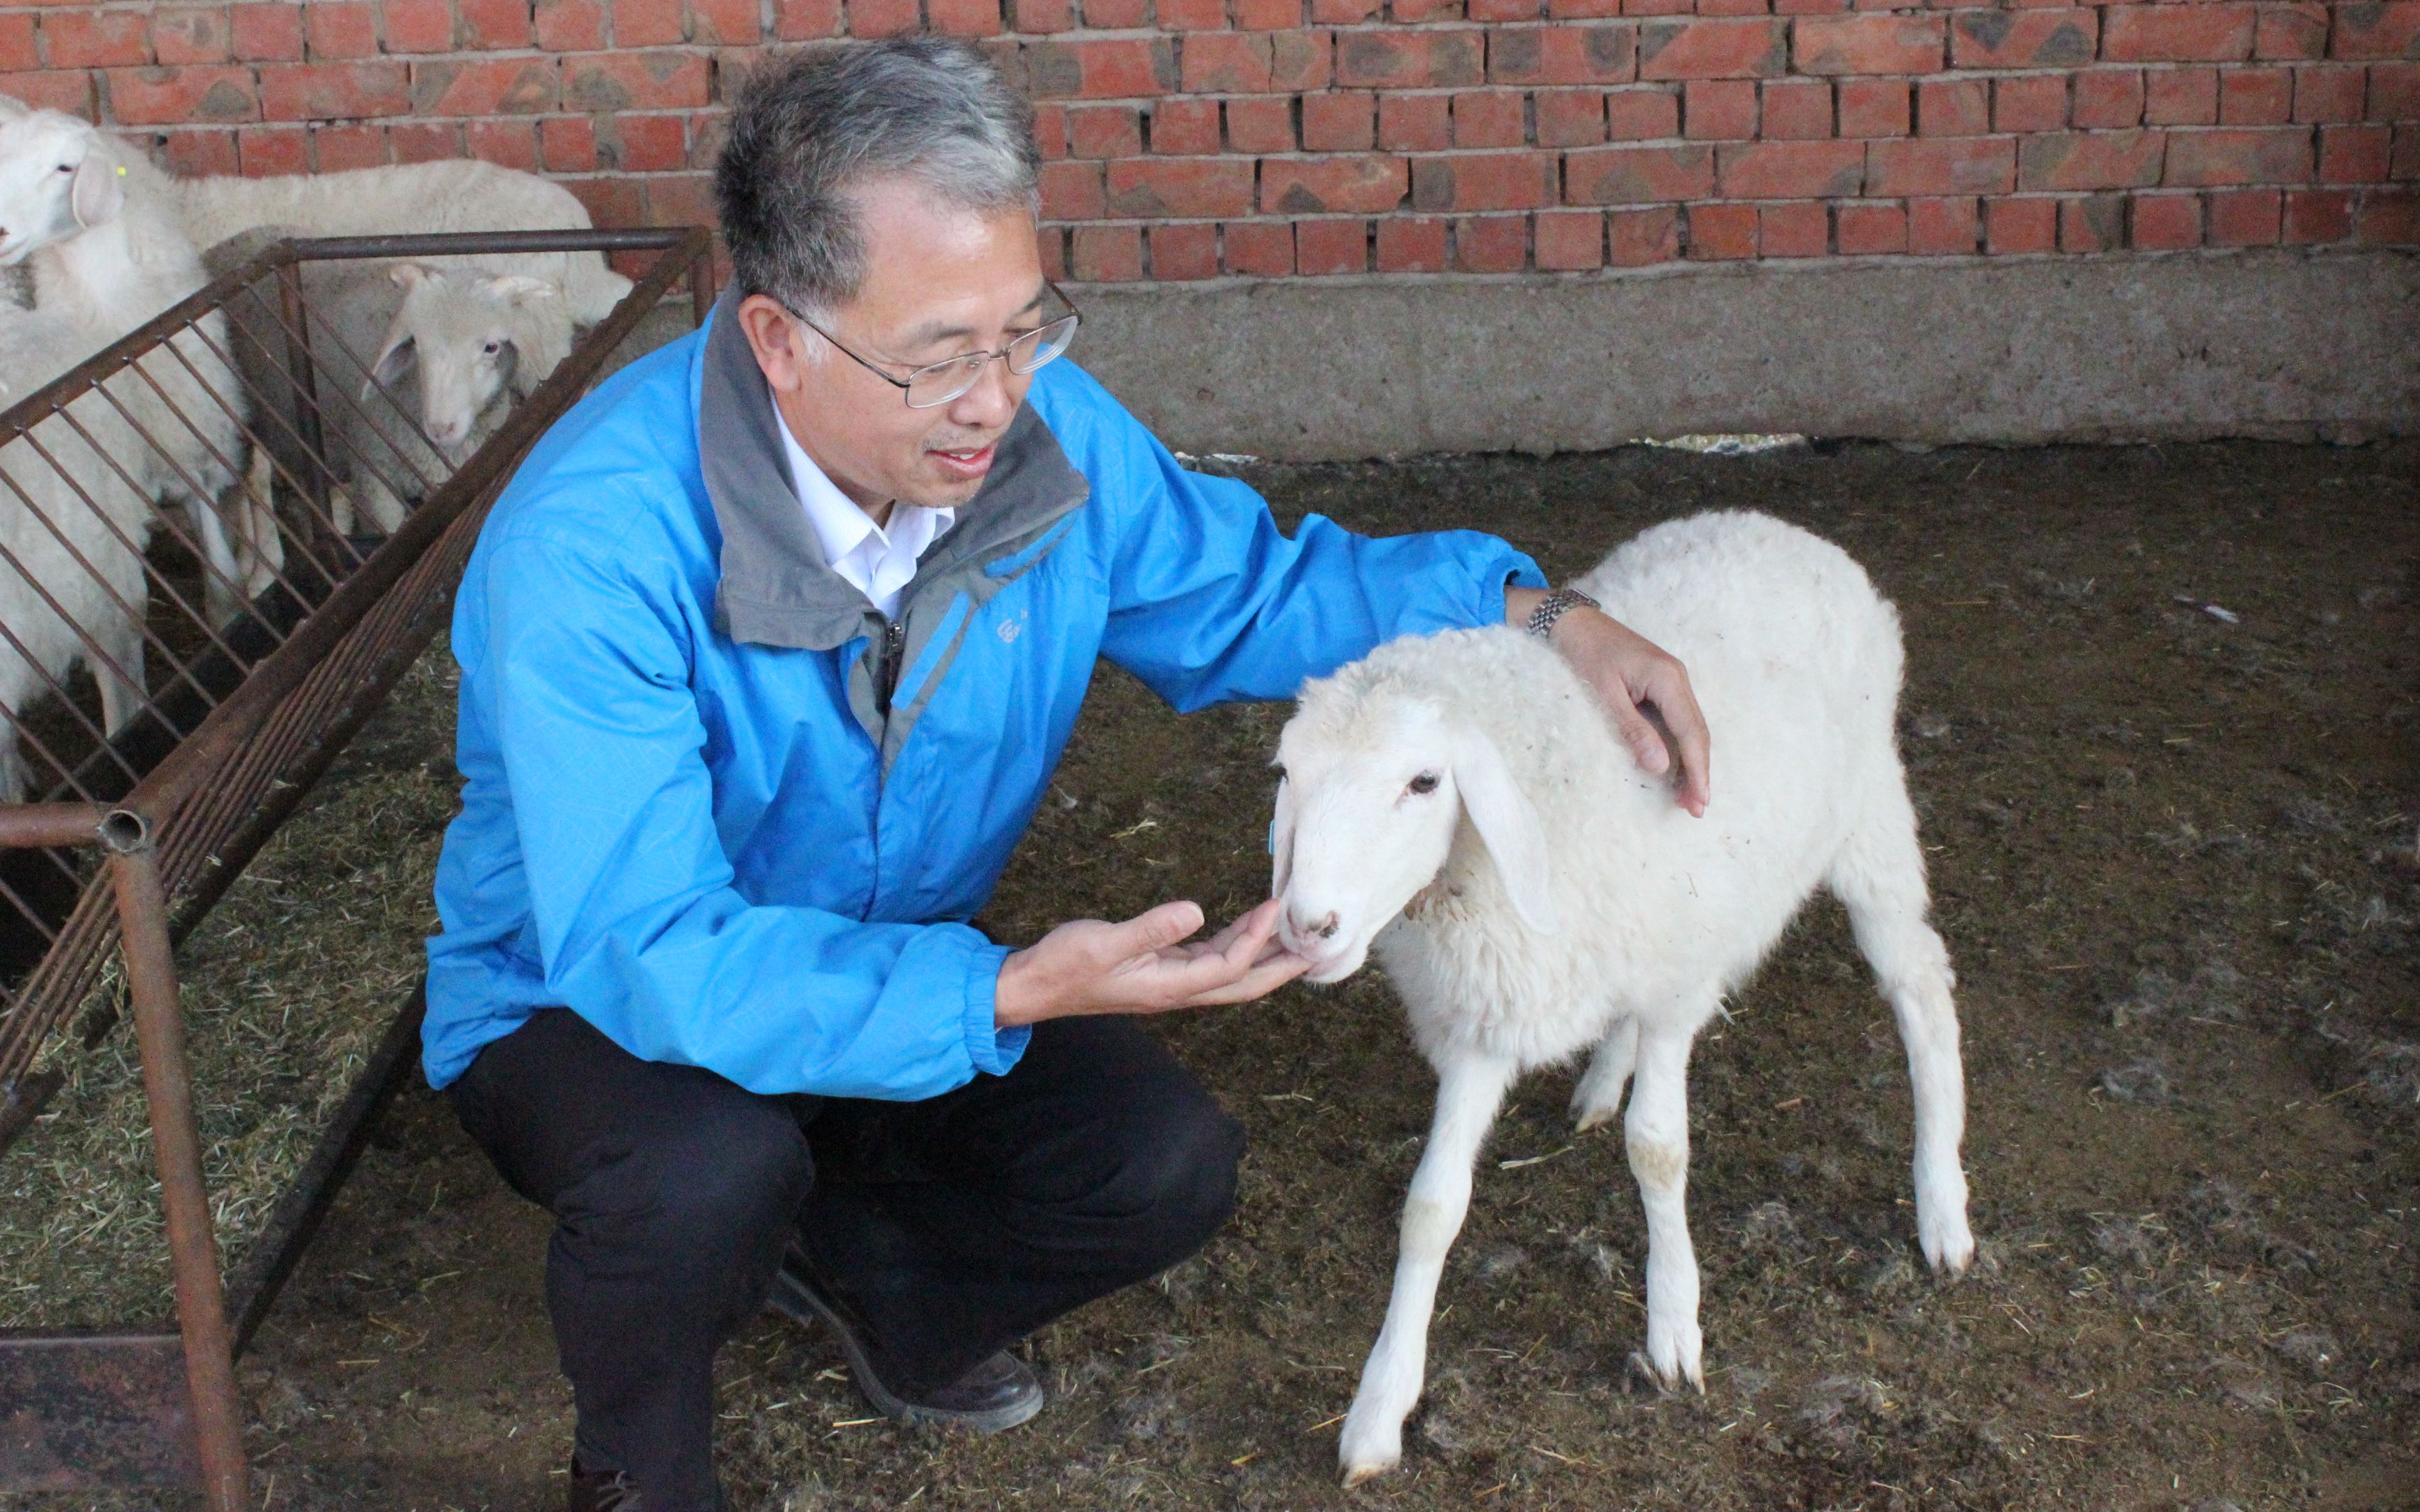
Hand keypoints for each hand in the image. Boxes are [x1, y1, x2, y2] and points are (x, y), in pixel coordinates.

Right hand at [995, 898, 1310, 1028]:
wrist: (1033, 986)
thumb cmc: (1064, 965)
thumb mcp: (1104, 943)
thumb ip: (1150, 929)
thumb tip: (1194, 911)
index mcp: (1168, 987)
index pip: (1228, 966)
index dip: (1255, 939)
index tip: (1276, 908)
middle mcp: (1176, 991)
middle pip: (1243, 984)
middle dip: (1281, 967)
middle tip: (1318, 948)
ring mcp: (1170, 984)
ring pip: (1229, 974)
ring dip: (1261, 955)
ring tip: (1291, 932)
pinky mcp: (1160, 973)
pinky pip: (1209, 963)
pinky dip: (1233, 945)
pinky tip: (1242, 928)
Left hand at [1506, 587, 1711, 816]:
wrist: (1574, 623)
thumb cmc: (1586, 653)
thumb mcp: (1605, 693)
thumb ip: (1633, 730)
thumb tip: (1660, 767)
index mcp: (1668, 678)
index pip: (1690, 732)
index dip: (1697, 768)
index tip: (1699, 799)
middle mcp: (1678, 679)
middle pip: (1698, 732)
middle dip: (1699, 771)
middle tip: (1696, 809)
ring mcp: (1673, 681)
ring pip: (1692, 728)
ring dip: (1693, 762)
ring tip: (1689, 797)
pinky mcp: (1663, 685)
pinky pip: (1679, 720)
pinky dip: (1681, 746)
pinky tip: (1677, 767)